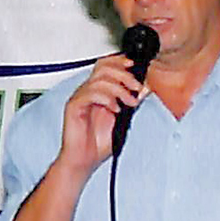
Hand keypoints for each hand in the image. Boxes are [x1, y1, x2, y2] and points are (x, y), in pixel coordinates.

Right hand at [58, 54, 144, 175]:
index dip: (120, 61)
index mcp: (99, 91)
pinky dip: (105, 98)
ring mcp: (80, 98)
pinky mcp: (74, 106)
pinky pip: (89, 93)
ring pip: (99, 80)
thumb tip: (145, 88)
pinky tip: (114, 108)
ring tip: (129, 102)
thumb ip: (132, 102)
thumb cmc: (99, 142)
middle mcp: (88, 91)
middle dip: (124, 74)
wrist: (85, 159)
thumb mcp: (123, 119)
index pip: (106, 65)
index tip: (136, 66)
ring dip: (119, 89)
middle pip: (103, 68)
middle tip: (137, 87)